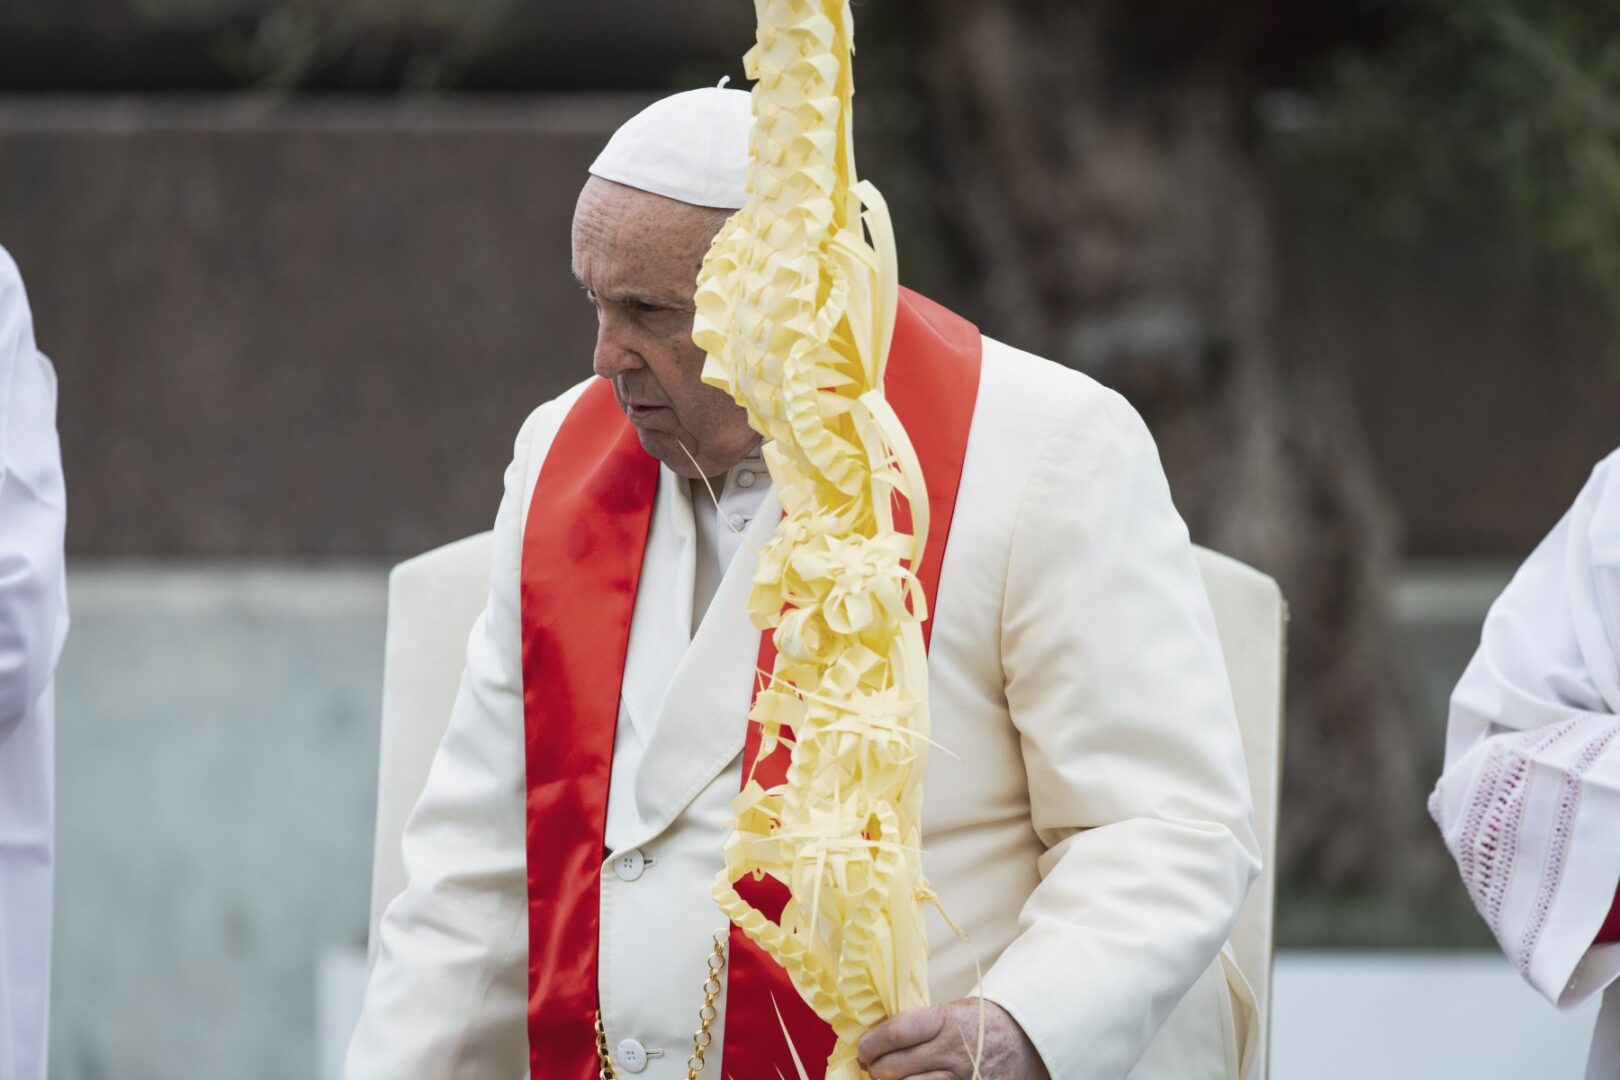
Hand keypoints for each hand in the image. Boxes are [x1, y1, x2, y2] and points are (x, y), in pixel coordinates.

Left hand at [856, 997, 1048, 1079]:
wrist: (1025, 1042)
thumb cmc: (981, 1022)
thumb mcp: (953, 1011)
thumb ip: (920, 1022)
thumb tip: (878, 1033)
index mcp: (946, 1022)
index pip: (896, 1033)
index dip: (871, 1042)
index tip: (863, 1046)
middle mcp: (952, 1053)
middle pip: (895, 1068)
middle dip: (874, 1067)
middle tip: (870, 1063)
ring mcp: (960, 1079)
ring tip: (887, 1076)